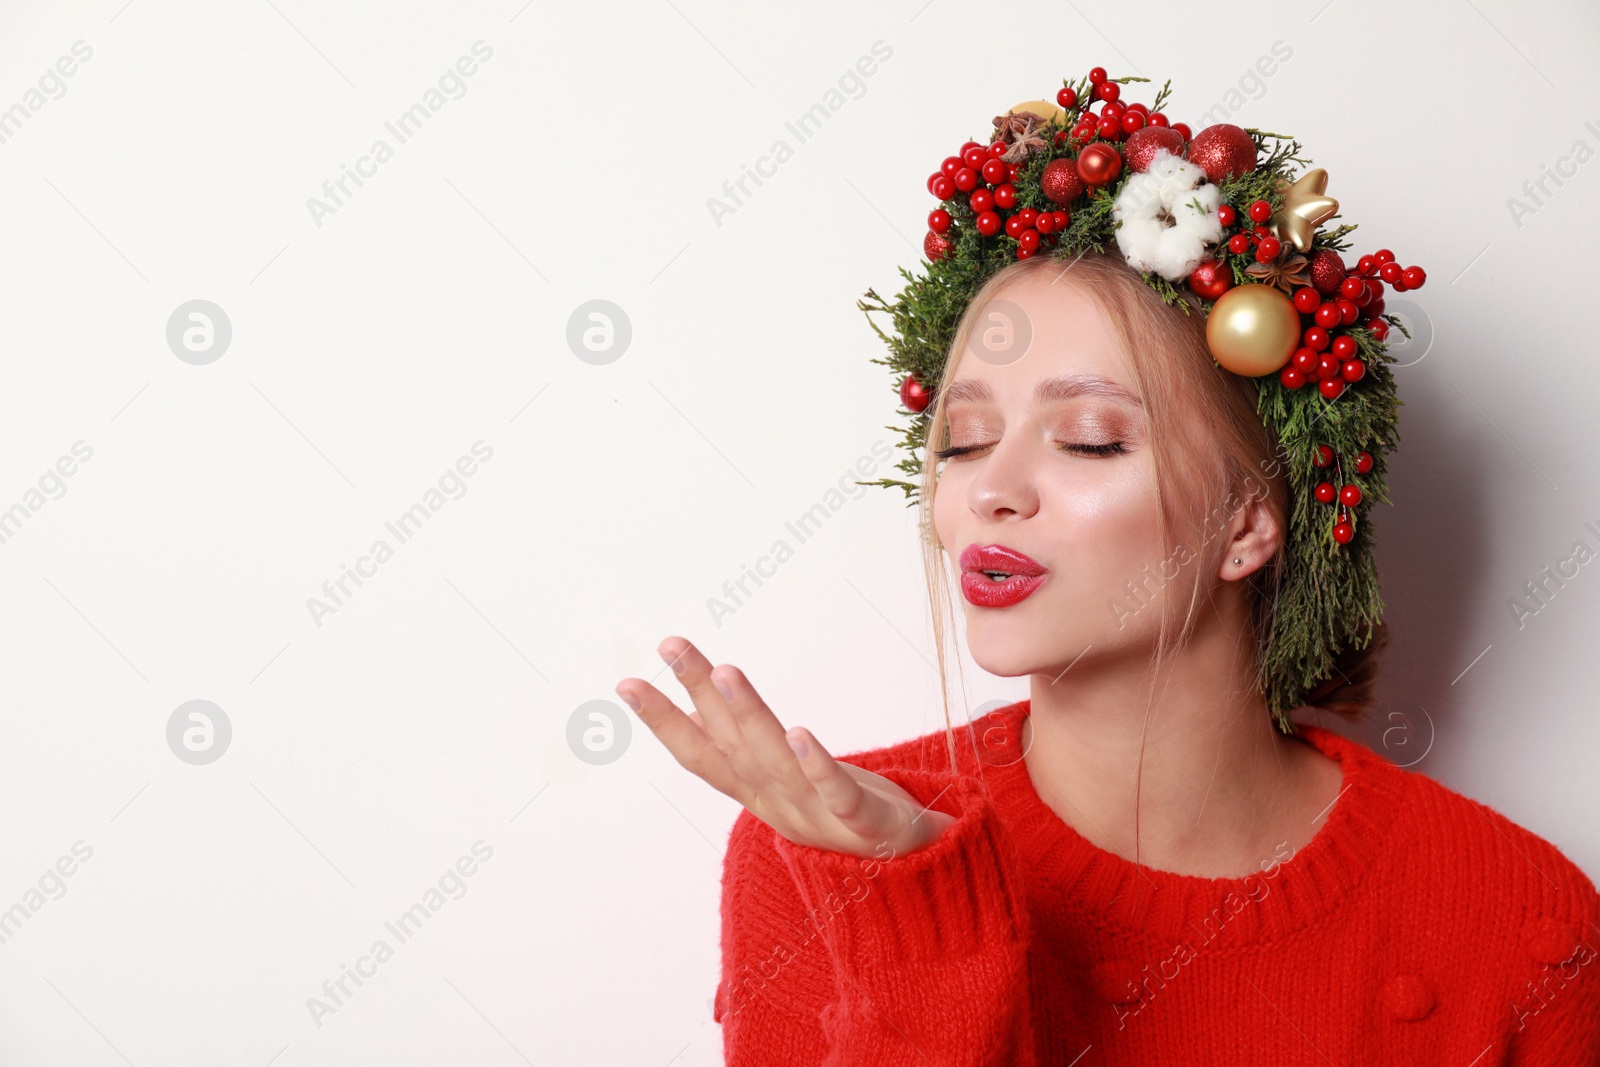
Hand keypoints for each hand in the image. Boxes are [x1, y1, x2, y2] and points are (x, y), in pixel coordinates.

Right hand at [615, 637, 955, 860]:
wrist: (913, 871)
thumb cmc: (844, 811)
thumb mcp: (788, 778)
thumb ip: (745, 746)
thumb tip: (698, 703)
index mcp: (758, 794)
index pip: (702, 754)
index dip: (664, 721)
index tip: (626, 682)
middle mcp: (778, 805)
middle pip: (732, 745)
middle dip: (699, 694)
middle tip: (671, 647)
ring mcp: (818, 816)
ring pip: (777, 762)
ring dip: (748, 717)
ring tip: (725, 672)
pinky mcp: (865, 823)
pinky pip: (838, 793)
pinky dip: (817, 766)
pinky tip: (802, 732)